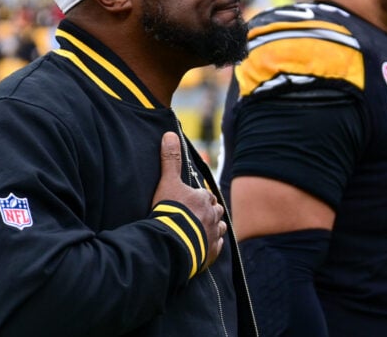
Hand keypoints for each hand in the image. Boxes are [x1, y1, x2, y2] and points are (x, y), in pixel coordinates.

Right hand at [152, 131, 226, 270]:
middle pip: (215, 211)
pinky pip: (216, 247)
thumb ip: (170, 159)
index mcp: (204, 198)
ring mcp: (213, 234)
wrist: (171, 242)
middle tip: (197, 215)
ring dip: (212, 227)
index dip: (201, 197)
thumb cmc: (170, 210)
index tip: (194, 200)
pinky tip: (203, 245)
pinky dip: (211, 245)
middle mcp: (213, 215)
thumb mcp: (167, 182)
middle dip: (209, 212)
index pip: (207, 195)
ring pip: (218, 228)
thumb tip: (170, 134)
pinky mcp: (211, 251)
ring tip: (201, 230)